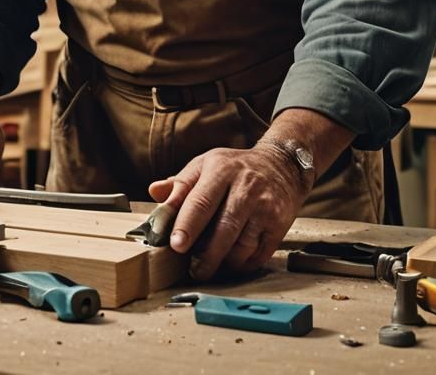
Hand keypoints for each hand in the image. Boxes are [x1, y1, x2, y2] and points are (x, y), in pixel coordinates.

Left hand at [148, 141, 309, 280]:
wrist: (280, 166)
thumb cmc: (234, 168)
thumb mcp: (205, 165)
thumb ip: (180, 183)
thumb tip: (155, 192)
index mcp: (221, 169)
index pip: (201, 201)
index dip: (187, 225)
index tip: (175, 245)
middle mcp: (245, 187)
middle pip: (224, 228)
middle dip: (206, 254)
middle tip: (193, 269)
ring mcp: (265, 207)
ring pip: (241, 246)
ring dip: (223, 262)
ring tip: (209, 266)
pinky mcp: (279, 225)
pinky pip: (258, 254)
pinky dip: (242, 263)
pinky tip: (231, 261)